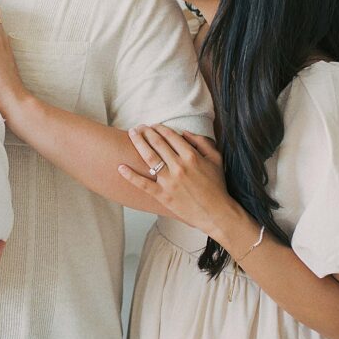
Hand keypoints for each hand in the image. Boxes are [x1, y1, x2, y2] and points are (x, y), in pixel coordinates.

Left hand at [117, 125, 233, 235]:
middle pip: (157, 143)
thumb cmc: (217, 186)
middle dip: (146, 132)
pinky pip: (143, 184)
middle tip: (138, 127)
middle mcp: (178, 166)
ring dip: (138, 143)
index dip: (160, 128)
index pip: (170, 136)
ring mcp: (169, 181)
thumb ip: (202, 142)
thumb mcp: (216, 159)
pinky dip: (130, 176)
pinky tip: (120, 167)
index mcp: (191, 156)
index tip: (153, 125)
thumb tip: (185, 132)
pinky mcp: (163, 196)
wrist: (216, 213)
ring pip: (149, 157)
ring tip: (132, 134)